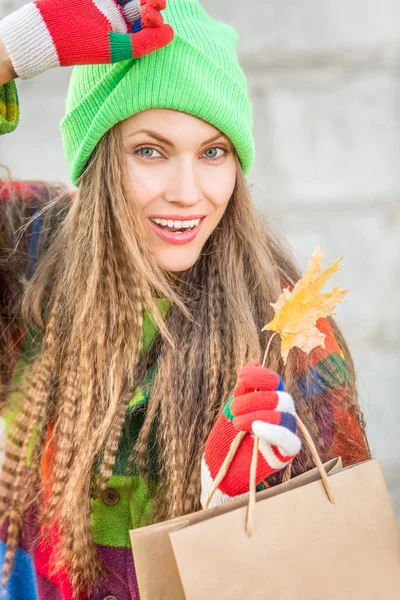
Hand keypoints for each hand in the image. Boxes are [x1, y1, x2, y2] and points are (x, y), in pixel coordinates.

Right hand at [0, 0, 173, 79]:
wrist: (44, 30)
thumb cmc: (78, 44)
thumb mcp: (114, 48)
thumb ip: (143, 42)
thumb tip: (171, 33)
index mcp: (123, 36)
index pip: (147, 25)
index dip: (154, 18)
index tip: (150, 14)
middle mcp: (116, 19)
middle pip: (142, 5)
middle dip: (151, 2)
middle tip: (152, 1)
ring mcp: (106, 4)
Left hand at [201, 361, 300, 507]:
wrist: (219, 468)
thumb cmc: (225, 437)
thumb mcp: (231, 409)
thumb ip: (243, 388)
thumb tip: (254, 360)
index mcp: (269, 401)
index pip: (274, 381)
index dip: (260, 375)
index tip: (241, 375)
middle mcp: (281, 415)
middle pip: (280, 397)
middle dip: (253, 399)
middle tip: (232, 409)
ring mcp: (285, 433)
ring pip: (284, 415)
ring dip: (257, 413)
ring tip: (236, 422)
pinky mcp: (285, 453)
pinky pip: (290, 440)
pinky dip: (273, 431)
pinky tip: (255, 428)